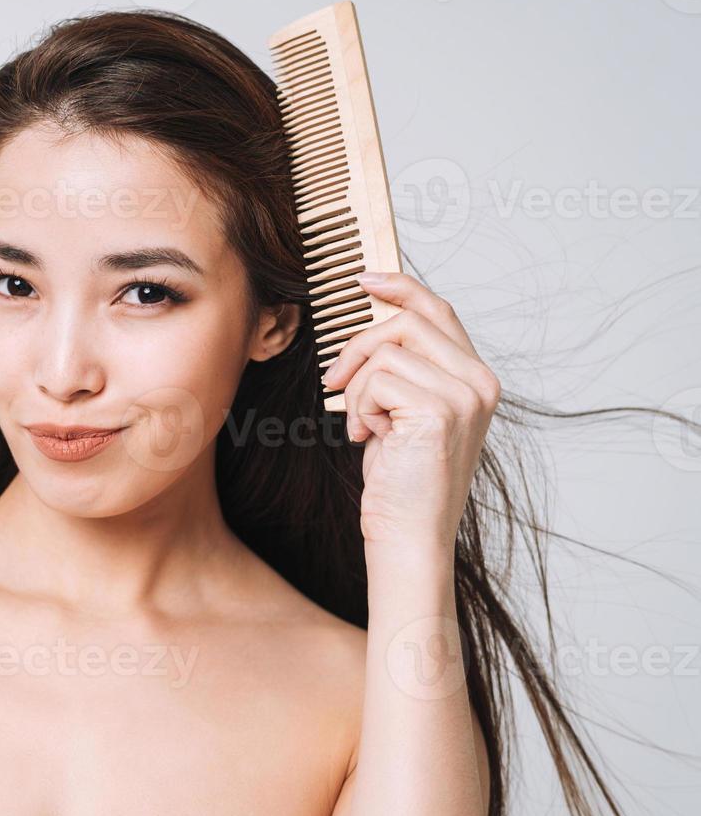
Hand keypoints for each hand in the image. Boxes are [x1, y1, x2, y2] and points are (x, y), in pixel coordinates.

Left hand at [321, 272, 501, 547]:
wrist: (409, 535)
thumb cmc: (401, 482)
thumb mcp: (402, 414)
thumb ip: (403, 371)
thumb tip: (373, 326)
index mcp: (476, 379)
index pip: (439, 310)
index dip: (400, 287)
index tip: (364, 280)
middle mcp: (480, 382)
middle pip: (408, 321)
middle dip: (358, 347)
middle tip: (335, 381)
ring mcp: (464, 395)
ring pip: (385, 351)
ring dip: (357, 389)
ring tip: (365, 426)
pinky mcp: (439, 411)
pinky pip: (376, 380)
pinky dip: (359, 407)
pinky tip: (370, 439)